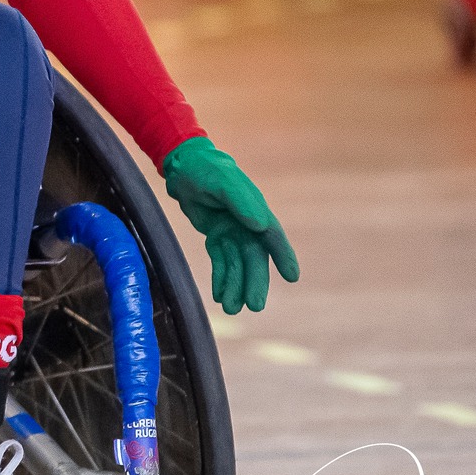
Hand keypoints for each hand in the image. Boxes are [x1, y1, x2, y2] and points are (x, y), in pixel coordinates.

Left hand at [160, 136, 298, 314]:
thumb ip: (241, 201)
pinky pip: (221, 261)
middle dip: (255, 282)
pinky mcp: (217, 236)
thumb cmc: (206, 168)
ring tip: (231, 308)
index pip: (271, 236)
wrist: (183, 165)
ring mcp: (232, 231)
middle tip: (254, 306)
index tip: (292, 277)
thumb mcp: (221, 181)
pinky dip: (221, 278)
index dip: (283, 256)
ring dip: (236, 285)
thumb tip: (260, 225)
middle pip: (254, 258)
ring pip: (237, 264)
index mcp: (254, 210)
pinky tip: (220, 295)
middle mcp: (247, 223)